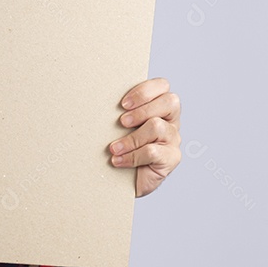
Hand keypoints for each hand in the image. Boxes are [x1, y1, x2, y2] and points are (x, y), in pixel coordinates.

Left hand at [108, 77, 180, 197]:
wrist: (120, 181)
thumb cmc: (118, 148)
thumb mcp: (116, 126)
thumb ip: (117, 111)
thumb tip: (94, 98)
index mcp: (159, 107)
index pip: (162, 86)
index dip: (144, 91)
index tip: (122, 104)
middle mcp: (170, 121)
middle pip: (169, 102)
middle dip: (142, 110)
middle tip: (121, 122)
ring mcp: (173, 139)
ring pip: (157, 127)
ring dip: (131, 138)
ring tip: (113, 148)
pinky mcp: (172, 158)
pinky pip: (153, 152)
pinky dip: (132, 156)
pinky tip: (118, 161)